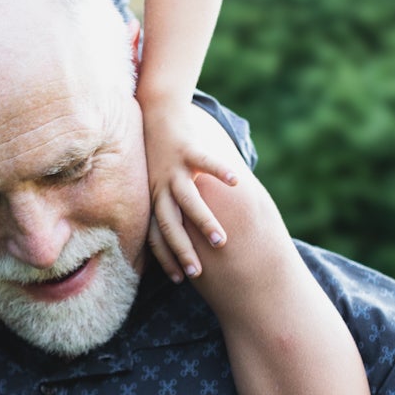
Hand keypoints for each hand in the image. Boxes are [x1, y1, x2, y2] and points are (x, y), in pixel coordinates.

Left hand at [140, 99, 239, 281]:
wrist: (156, 114)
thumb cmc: (163, 156)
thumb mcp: (162, 185)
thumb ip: (174, 208)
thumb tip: (189, 237)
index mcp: (156, 199)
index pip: (158, 235)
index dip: (167, 257)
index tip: (180, 280)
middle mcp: (161, 187)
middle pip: (170, 224)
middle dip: (183, 249)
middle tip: (197, 273)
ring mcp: (174, 169)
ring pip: (187, 200)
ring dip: (203, 222)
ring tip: (221, 240)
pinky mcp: (187, 148)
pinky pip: (205, 161)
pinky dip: (220, 170)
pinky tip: (237, 183)